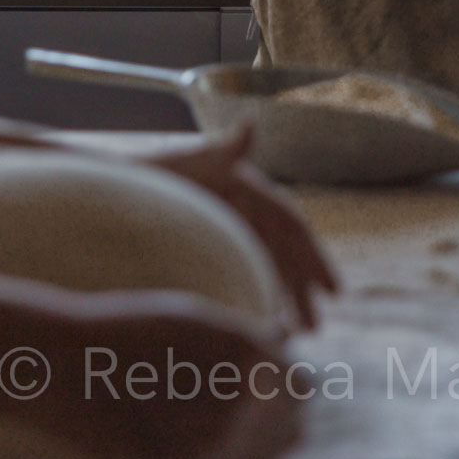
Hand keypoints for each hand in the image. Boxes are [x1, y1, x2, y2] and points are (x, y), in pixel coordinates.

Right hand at [18, 288, 303, 458]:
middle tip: (243, 414)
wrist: (69, 363)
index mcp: (250, 352)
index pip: (301, 387)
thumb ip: (247, 338)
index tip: (264, 390)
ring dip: (258, 452)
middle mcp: (244, 399)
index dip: (283, 390)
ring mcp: (217, 441)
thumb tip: (288, 337)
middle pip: (292, 428)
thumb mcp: (195, 320)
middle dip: (275, 423)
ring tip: (227, 433)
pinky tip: (198, 445)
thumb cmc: (130, 331)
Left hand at [151, 126, 339, 331]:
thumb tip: (250, 124)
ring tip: (299, 334)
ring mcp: (233, 232)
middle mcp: (248, 213)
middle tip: (315, 327)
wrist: (124, 190)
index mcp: (251, 192)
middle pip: (284, 256)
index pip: (292, 228)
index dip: (315, 260)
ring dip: (286, 301)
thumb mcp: (195, 162)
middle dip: (302, 291)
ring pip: (268, 270)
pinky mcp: (218, 250)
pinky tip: (264, 325)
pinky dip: (259, 297)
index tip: (334, 291)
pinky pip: (247, 276)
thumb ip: (226, 151)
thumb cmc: (161, 174)